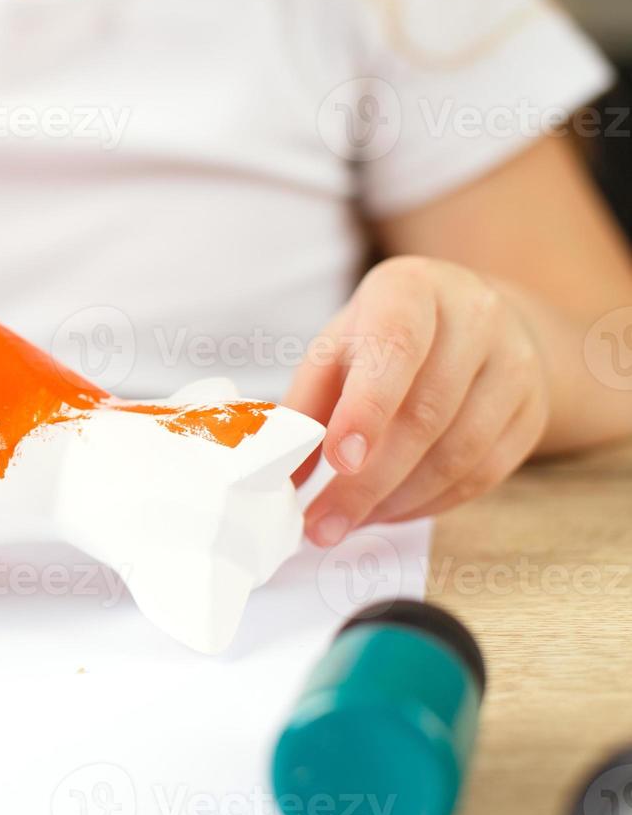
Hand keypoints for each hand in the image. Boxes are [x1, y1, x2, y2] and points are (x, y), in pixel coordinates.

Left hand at [285, 256, 550, 545]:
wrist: (473, 321)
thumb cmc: (386, 336)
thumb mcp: (337, 348)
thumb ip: (306, 404)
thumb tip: (283, 474)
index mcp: (412, 290)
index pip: (396, 348)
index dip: (367, 408)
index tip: (338, 461)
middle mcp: (475, 319)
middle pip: (426, 413)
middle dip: (368, 481)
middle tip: (323, 524)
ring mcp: (515, 365)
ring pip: (460, 451)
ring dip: (397, 500)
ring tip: (349, 521)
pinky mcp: (532, 411)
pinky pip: (485, 473)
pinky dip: (431, 503)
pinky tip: (390, 512)